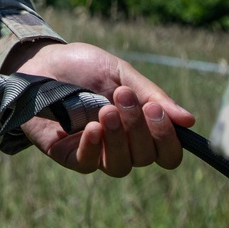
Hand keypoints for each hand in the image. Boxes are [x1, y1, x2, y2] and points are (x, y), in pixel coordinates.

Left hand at [4, 40, 195, 175]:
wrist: (40, 61)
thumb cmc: (82, 66)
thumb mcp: (119, 72)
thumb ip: (151, 94)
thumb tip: (188, 121)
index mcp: (139, 127)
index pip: (167, 152)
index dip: (168, 139)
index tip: (156, 110)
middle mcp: (121, 145)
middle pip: (146, 157)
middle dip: (139, 127)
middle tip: (124, 97)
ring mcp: (95, 152)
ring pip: (121, 166)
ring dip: (118, 139)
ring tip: (106, 111)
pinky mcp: (69, 155)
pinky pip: (89, 164)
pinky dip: (93, 147)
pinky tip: (92, 128)